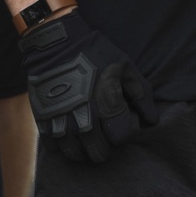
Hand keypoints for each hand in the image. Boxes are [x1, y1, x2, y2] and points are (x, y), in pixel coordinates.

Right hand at [19, 10, 156, 163]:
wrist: (56, 42)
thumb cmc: (95, 52)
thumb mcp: (125, 66)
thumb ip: (141, 94)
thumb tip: (151, 120)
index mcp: (107, 102)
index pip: (122, 137)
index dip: (127, 132)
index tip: (125, 121)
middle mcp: (84, 115)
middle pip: (99, 152)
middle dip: (108, 147)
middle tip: (107, 134)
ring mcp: (61, 119)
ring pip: (76, 154)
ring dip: (85, 150)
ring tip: (90, 138)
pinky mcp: (43, 119)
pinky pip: (54, 147)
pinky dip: (63, 146)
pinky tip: (71, 133)